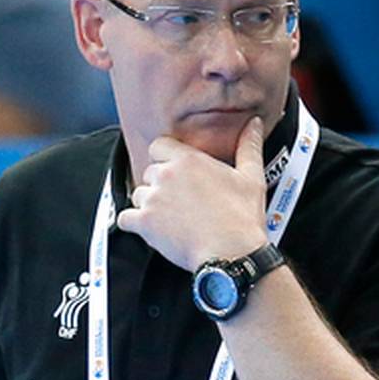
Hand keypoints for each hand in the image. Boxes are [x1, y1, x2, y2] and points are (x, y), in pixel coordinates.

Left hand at [114, 118, 271, 273]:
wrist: (233, 254)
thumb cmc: (243, 220)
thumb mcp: (252, 177)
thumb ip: (249, 146)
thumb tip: (254, 125)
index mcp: (188, 159)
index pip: (159, 146)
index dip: (166, 159)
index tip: (176, 172)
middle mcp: (166, 175)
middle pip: (149, 172)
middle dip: (160, 185)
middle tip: (178, 200)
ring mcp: (153, 199)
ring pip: (138, 195)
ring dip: (149, 205)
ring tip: (169, 218)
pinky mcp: (145, 223)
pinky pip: (125, 219)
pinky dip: (134, 225)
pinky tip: (150, 229)